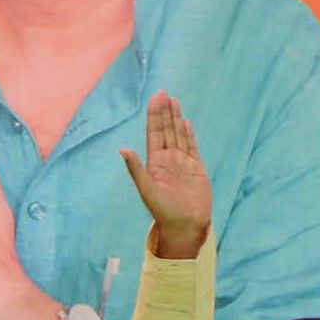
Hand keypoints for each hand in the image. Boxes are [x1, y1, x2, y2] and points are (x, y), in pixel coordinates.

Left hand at [118, 91, 209, 259]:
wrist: (185, 226)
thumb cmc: (164, 212)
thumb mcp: (147, 190)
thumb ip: (136, 169)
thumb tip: (123, 149)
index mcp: (155, 163)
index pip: (154, 134)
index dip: (155, 116)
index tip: (156, 98)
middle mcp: (168, 160)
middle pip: (166, 131)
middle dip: (164, 112)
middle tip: (163, 92)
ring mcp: (182, 163)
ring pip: (179, 136)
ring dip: (176, 119)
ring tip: (174, 101)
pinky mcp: (196, 168)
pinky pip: (192, 147)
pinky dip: (188, 134)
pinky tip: (185, 122)